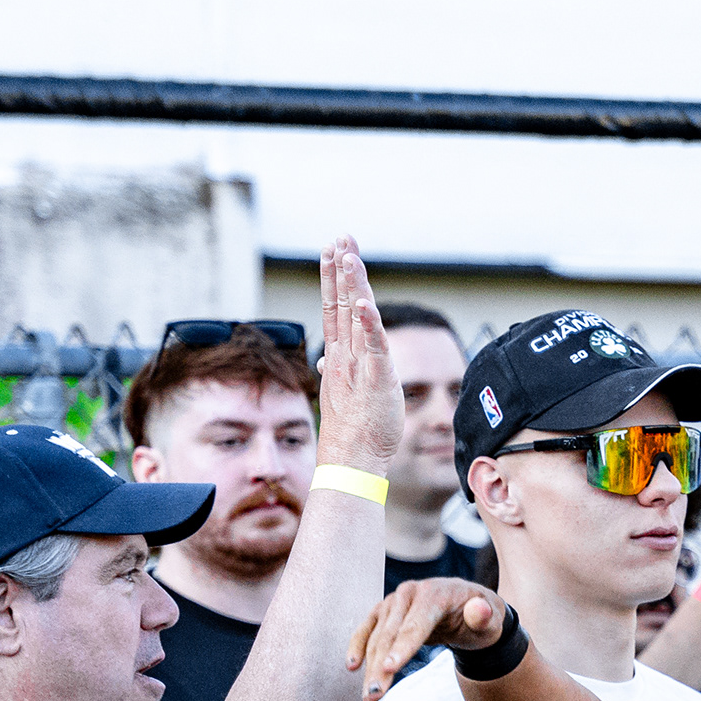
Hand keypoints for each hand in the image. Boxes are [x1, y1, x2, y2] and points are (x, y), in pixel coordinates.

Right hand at [313, 239, 408, 482]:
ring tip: (347, 254)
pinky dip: (368, 324)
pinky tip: (364, 301)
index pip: (337, 310)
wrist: (351, 462)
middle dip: (341, 269)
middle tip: (340, 238)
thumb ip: (337, 371)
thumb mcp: (347, 394)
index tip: (335, 251)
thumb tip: (324, 359)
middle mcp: (346, 356)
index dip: (336, 279)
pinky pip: (373, 347)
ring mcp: (358, 366)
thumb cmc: (355, 431)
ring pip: (354, 317)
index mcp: (341, 358)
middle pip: (341, 303)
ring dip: (351, 285)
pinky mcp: (376, 380)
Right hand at [350, 577, 509, 699]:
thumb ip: (485, 615)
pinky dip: (357, 647)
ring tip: (369, 697)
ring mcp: (394, 601)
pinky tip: (352, 666)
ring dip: (370, 667)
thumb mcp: (491, 617)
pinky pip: (366, 630)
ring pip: (377, 637)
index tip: (389, 668)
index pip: (415, 624)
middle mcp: (409, 593)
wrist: (467, 604)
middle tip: (374, 697)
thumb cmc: (480, 615)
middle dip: (380, 667)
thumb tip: (480, 611)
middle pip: (391, 634)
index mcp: (435, 593)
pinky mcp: (384, 611)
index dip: (402, 647)